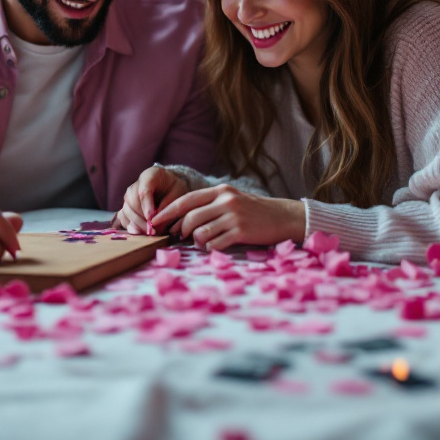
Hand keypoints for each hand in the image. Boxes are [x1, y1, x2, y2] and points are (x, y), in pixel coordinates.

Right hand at [113, 166, 190, 234]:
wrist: (168, 186)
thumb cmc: (174, 188)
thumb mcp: (178, 194)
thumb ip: (167, 207)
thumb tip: (155, 225)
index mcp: (149, 175)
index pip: (143, 191)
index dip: (146, 207)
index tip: (151, 220)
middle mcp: (135, 185)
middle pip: (132, 203)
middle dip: (142, 219)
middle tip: (153, 231)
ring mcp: (128, 196)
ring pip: (126, 211)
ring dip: (136, 224)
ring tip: (148, 233)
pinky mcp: (126, 207)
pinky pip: (123, 217)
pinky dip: (130, 226)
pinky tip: (139, 233)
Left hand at [149, 185, 304, 250]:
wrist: (283, 217)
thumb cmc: (254, 211)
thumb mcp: (232, 200)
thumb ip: (210, 205)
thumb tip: (183, 220)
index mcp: (221, 191)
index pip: (186, 200)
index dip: (168, 212)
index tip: (156, 222)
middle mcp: (226, 201)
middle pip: (190, 217)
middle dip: (180, 230)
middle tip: (180, 238)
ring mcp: (234, 216)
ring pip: (200, 232)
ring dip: (196, 242)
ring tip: (201, 243)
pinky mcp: (241, 231)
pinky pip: (215, 244)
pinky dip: (209, 249)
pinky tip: (213, 248)